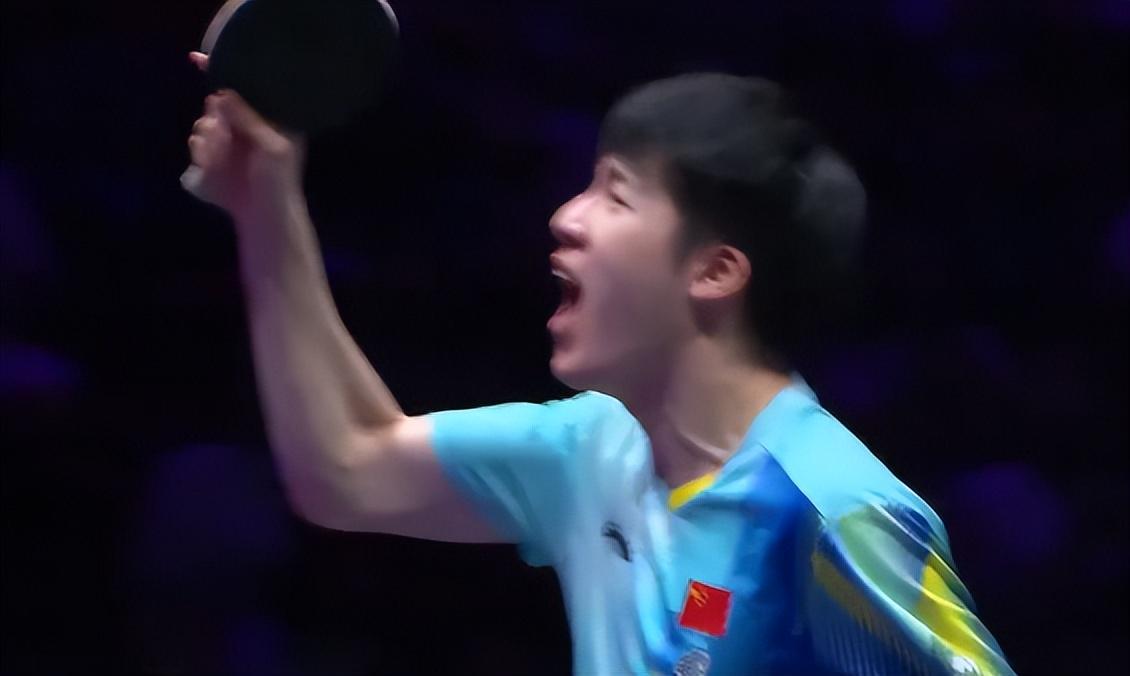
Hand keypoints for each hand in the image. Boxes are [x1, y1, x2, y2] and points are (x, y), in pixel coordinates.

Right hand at [182, 52, 305, 226]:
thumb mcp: (273, 146)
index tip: (197, 59)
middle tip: (223, 138)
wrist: (266, 218)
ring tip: (225, 165)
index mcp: (262, 118)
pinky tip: (216, 179)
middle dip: (213, 121)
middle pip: (212, 107)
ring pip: (200, 130)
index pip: (239, 88)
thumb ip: (250, 118)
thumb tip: (223, 93)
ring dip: (208, 146)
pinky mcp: (208, 165)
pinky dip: (202, 165)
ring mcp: (222, 145)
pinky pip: (194, 154)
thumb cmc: (279, 181)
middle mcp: (240, 127)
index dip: (218, 71)